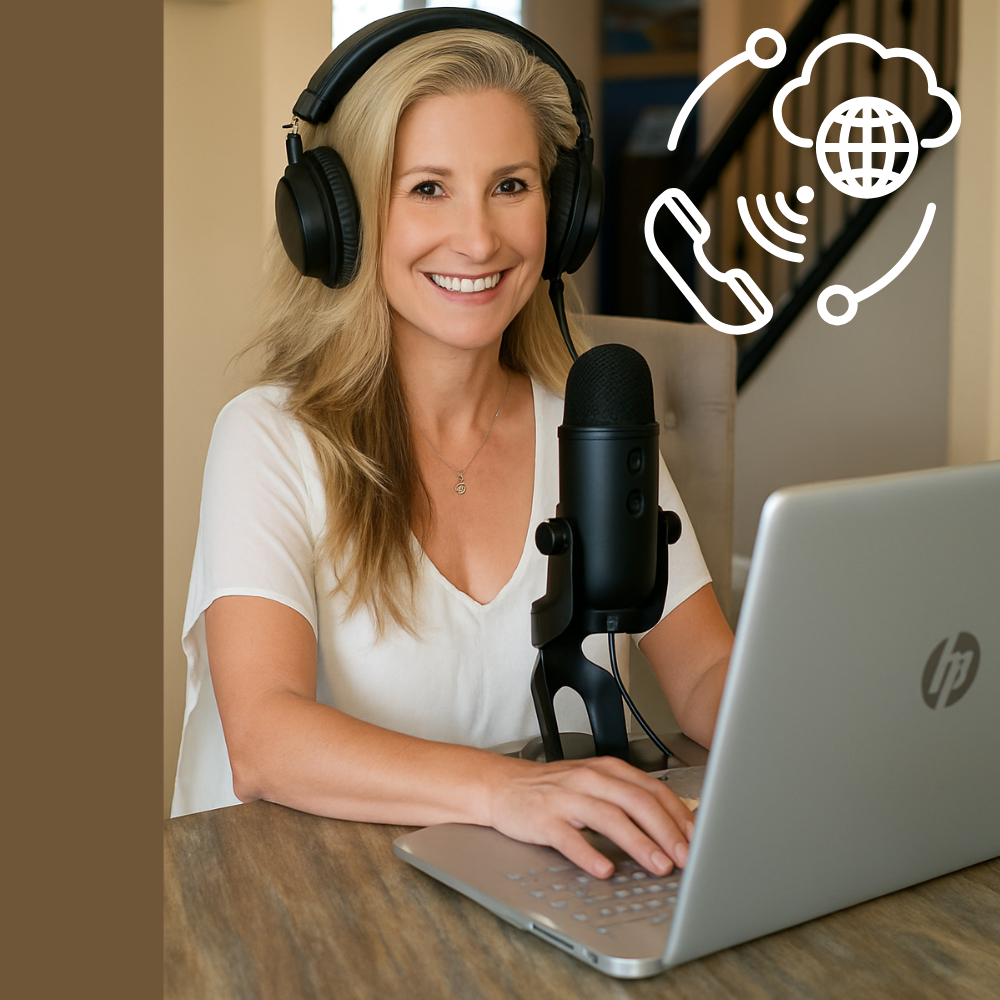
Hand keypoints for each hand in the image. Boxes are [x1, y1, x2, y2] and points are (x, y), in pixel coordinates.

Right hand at [486, 756, 694, 878]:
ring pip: (609, 817)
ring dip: (638, 842)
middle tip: (686, 857)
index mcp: (606, 770)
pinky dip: (588, 854)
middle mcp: (589, 780)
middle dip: (666, 831)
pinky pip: (569, 838)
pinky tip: (604, 869)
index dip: (678, 814)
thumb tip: (675, 821)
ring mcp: (565, 798)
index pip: (651, 789)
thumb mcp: (594, 784)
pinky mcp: (543, 819)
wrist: (501, 786)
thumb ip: (629, 798)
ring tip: (659, 865)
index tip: (698, 839)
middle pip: (636, 802)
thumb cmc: (553, 790)